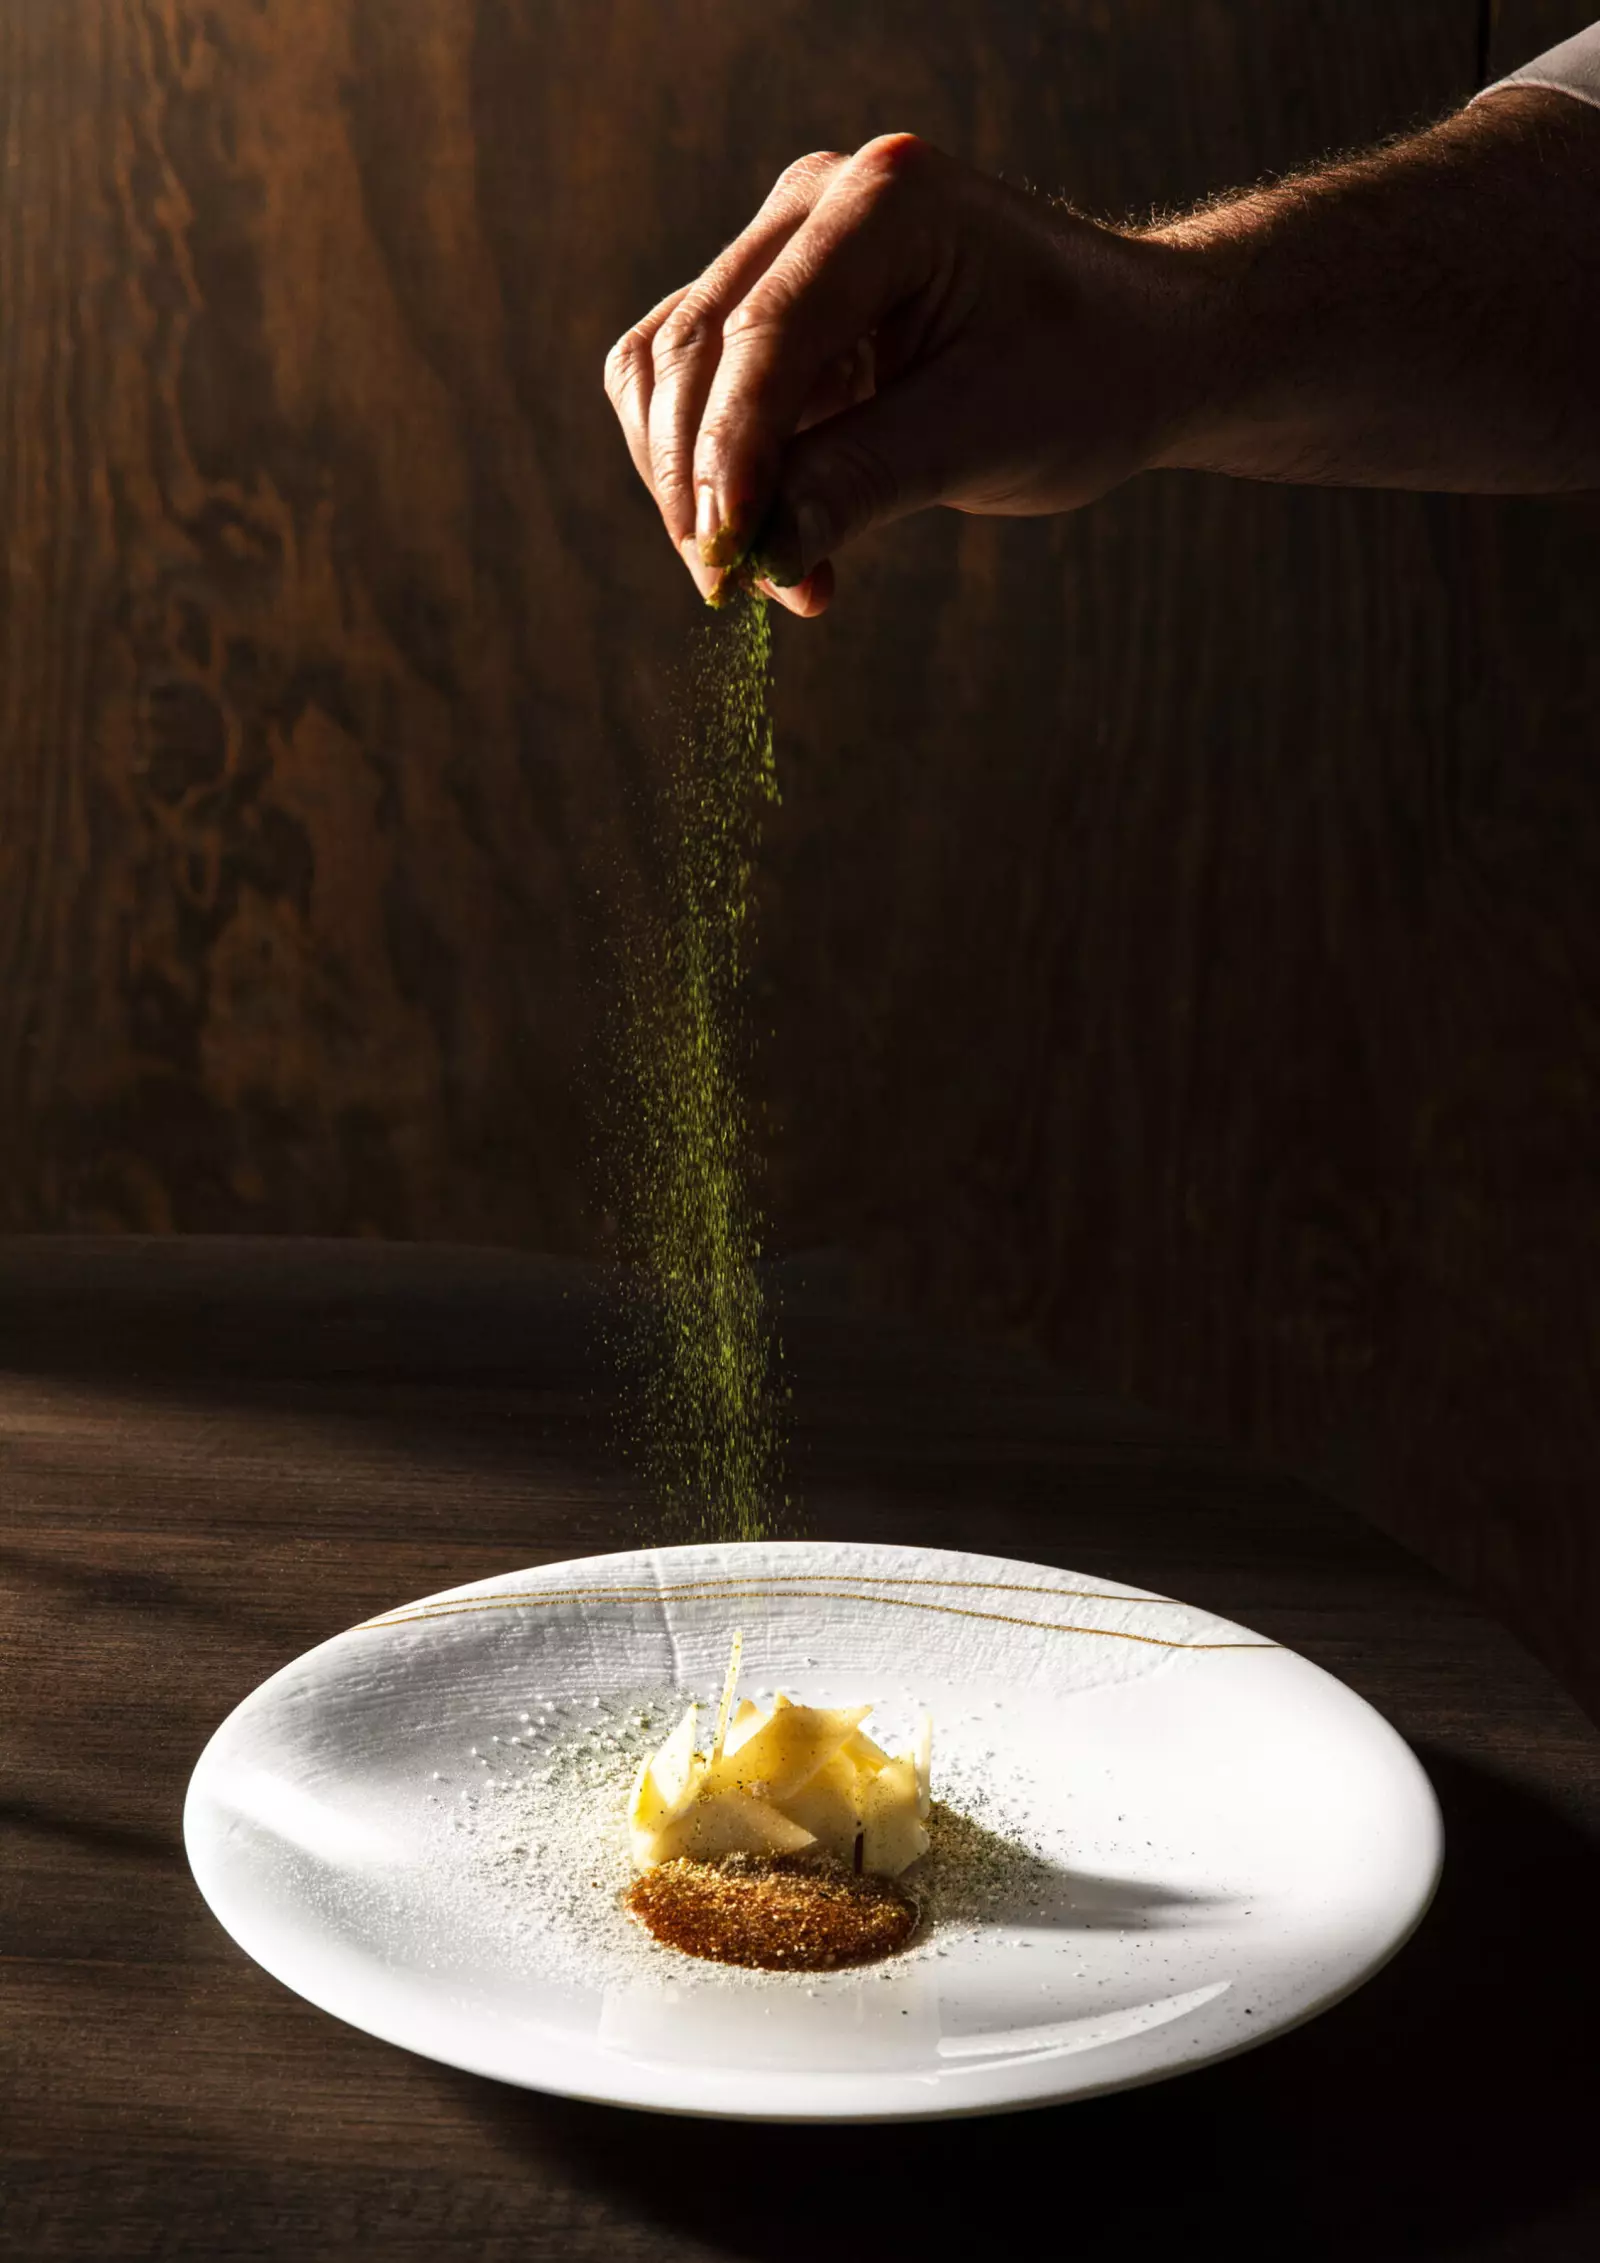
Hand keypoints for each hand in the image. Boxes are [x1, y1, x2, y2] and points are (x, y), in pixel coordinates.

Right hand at [604, 134, 1192, 614]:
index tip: (726, 563)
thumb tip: (759, 556)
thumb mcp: (986, 435)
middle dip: (698, 482)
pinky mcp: (771, 304)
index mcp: (886, 200)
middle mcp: (817, 200)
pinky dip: (710, 471)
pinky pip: (693, 387)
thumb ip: (866, 481)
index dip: (727, 455)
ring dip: (690, 481)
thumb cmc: (1085, 377)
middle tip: (737, 593)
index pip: (763, 333)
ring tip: (764, 578)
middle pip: (693, 347)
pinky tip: (778, 537)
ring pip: (667, 366)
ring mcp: (784, 245)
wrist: (1131, 351)